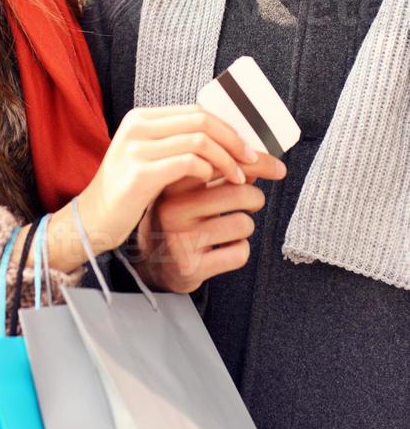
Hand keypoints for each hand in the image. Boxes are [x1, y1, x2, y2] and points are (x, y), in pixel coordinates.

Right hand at [74, 105, 258, 259]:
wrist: (93, 220)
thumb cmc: (128, 193)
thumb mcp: (152, 159)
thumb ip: (180, 144)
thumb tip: (230, 141)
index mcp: (141, 118)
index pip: (197, 111)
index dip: (229, 128)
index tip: (250, 149)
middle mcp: (137, 126)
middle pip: (202, 121)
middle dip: (236, 141)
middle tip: (256, 162)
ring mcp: (136, 148)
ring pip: (199, 140)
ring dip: (227, 160)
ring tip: (239, 179)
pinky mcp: (139, 173)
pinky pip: (187, 163)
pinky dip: (208, 172)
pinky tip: (213, 184)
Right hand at [133, 151, 286, 293]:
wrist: (152, 261)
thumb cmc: (180, 218)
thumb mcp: (193, 189)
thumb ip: (223, 172)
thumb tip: (260, 162)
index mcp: (174, 182)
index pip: (223, 163)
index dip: (257, 163)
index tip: (275, 168)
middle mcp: (174, 208)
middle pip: (240, 193)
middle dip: (255, 198)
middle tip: (251, 202)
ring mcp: (181, 239)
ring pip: (244, 224)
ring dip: (245, 226)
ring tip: (229, 227)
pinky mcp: (192, 267)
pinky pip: (239, 253)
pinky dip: (239, 251)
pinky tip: (222, 249)